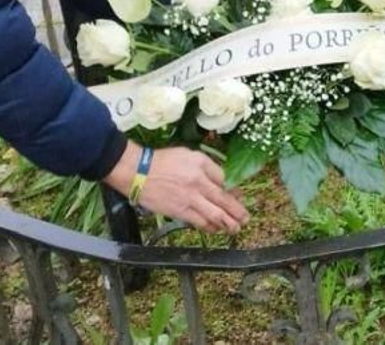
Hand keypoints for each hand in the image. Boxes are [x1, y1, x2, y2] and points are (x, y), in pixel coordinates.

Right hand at [105, 144, 249, 233]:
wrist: (138, 171)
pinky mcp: (179, 211)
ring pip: (215, 214)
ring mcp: (190, 198)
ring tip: (235, 228)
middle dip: (237, 211)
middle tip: (246, 218)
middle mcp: (199, 182)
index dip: (234, 191)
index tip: (239, 197)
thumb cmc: (162, 161)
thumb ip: (206, 166)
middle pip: (224, 200)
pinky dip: (210, 227)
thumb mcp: (188, 154)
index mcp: (202, 165)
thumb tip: (220, 181)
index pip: (225, 180)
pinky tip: (216, 229)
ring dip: (228, 223)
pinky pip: (199, 222)